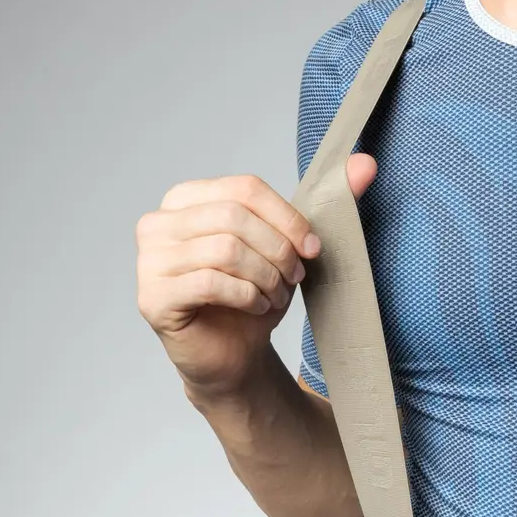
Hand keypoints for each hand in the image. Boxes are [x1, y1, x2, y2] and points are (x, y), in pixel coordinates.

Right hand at [136, 154, 377, 398]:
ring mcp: (149, 261)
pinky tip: (257, 307)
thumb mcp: (289, 244)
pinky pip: (211, 283)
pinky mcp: (152, 298)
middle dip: (278, 250)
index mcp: (186, 198)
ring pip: (226, 249)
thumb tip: (367, 163)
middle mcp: (158, 222)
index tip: (312, 248)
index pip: (245, 188)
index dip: (287, 218)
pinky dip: (247, 296)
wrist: (233, 353)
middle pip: (234, 216)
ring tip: (276, 294)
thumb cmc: (254, 293)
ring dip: (266, 276)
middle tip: (294, 277)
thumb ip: (327, 200)